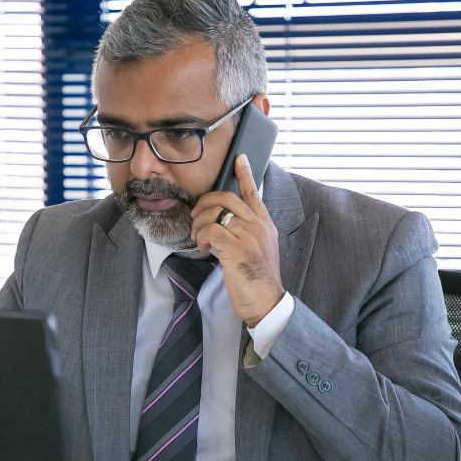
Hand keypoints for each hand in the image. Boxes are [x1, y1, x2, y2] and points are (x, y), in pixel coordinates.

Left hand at [191, 155, 284, 327]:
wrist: (265, 301)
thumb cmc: (257, 279)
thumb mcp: (257, 250)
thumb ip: (245, 233)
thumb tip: (222, 223)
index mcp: (265, 225)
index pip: (254, 193)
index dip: (245, 174)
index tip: (239, 159)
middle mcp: (259, 226)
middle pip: (228, 198)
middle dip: (205, 202)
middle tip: (195, 214)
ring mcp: (249, 236)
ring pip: (216, 213)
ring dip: (199, 223)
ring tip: (198, 237)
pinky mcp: (236, 248)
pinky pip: (212, 230)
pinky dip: (201, 236)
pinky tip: (202, 247)